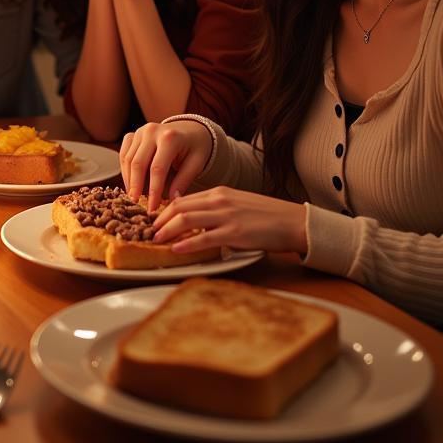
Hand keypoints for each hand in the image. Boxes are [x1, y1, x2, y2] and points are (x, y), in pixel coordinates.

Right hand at [121, 120, 211, 211]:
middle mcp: (152, 131)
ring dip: (129, 180)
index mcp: (170, 137)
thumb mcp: (196, 163)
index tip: (152, 208)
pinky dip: (124, 170)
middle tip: (137, 204)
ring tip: (134, 197)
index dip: (153, 190)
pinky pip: (123, 154)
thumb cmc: (195, 149)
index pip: (157, 168)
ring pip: (128, 159)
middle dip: (136, 186)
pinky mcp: (132, 135)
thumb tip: (171, 201)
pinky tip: (130, 184)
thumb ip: (183, 181)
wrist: (190, 130)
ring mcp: (140, 131)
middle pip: (138, 163)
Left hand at [152, 187, 307, 256]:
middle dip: (160, 221)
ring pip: (186, 219)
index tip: (154, 222)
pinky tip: (177, 249)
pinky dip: (187, 243)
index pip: (182, 200)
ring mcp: (226, 216)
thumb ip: (215, 208)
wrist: (293, 221)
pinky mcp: (235, 233)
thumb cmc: (266, 216)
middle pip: (179, 208)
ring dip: (167, 231)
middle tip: (149, 232)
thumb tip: (193, 219)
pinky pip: (204, 238)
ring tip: (156, 241)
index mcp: (218, 193)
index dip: (164, 211)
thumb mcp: (236, 204)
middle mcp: (219, 201)